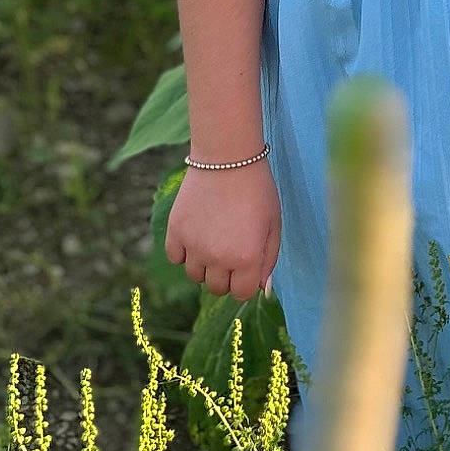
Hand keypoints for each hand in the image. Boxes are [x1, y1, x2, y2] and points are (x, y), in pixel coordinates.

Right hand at [165, 159, 280, 299]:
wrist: (228, 157)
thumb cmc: (257, 189)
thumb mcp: (273, 225)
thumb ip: (268, 260)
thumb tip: (261, 288)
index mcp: (246, 259)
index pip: (241, 293)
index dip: (245, 280)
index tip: (246, 263)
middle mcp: (218, 258)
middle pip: (217, 288)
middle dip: (226, 274)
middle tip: (231, 248)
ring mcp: (194, 246)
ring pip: (195, 275)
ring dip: (204, 264)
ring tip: (213, 238)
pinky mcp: (175, 232)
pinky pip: (176, 257)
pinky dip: (184, 251)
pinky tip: (196, 234)